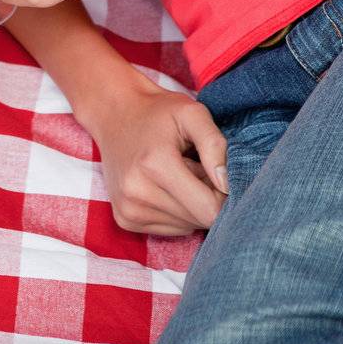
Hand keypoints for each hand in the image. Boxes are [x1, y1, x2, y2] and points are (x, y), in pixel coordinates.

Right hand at [88, 75, 228, 236]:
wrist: (116, 114)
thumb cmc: (159, 112)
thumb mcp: (192, 113)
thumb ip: (215, 145)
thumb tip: (227, 186)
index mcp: (155, 165)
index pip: (209, 210)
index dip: (222, 194)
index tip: (214, 171)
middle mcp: (136, 193)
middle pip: (198, 221)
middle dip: (206, 198)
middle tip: (195, 169)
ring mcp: (128, 209)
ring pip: (186, 227)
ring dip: (191, 205)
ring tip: (178, 176)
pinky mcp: (124, 219)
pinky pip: (169, 230)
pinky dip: (175, 212)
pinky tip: (165, 187)